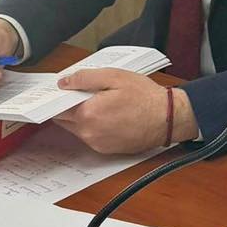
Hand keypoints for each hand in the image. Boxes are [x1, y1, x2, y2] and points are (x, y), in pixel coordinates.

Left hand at [52, 68, 191, 154]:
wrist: (167, 119)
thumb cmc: (145, 97)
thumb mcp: (115, 76)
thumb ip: (85, 78)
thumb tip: (64, 82)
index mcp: (87, 114)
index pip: (58, 106)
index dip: (60, 96)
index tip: (64, 89)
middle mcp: (88, 133)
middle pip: (64, 119)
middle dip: (69, 107)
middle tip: (84, 94)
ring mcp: (97, 143)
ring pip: (77, 128)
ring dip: (82, 117)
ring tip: (101, 104)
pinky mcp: (106, 150)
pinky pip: (90, 136)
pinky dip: (93, 126)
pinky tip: (109, 116)